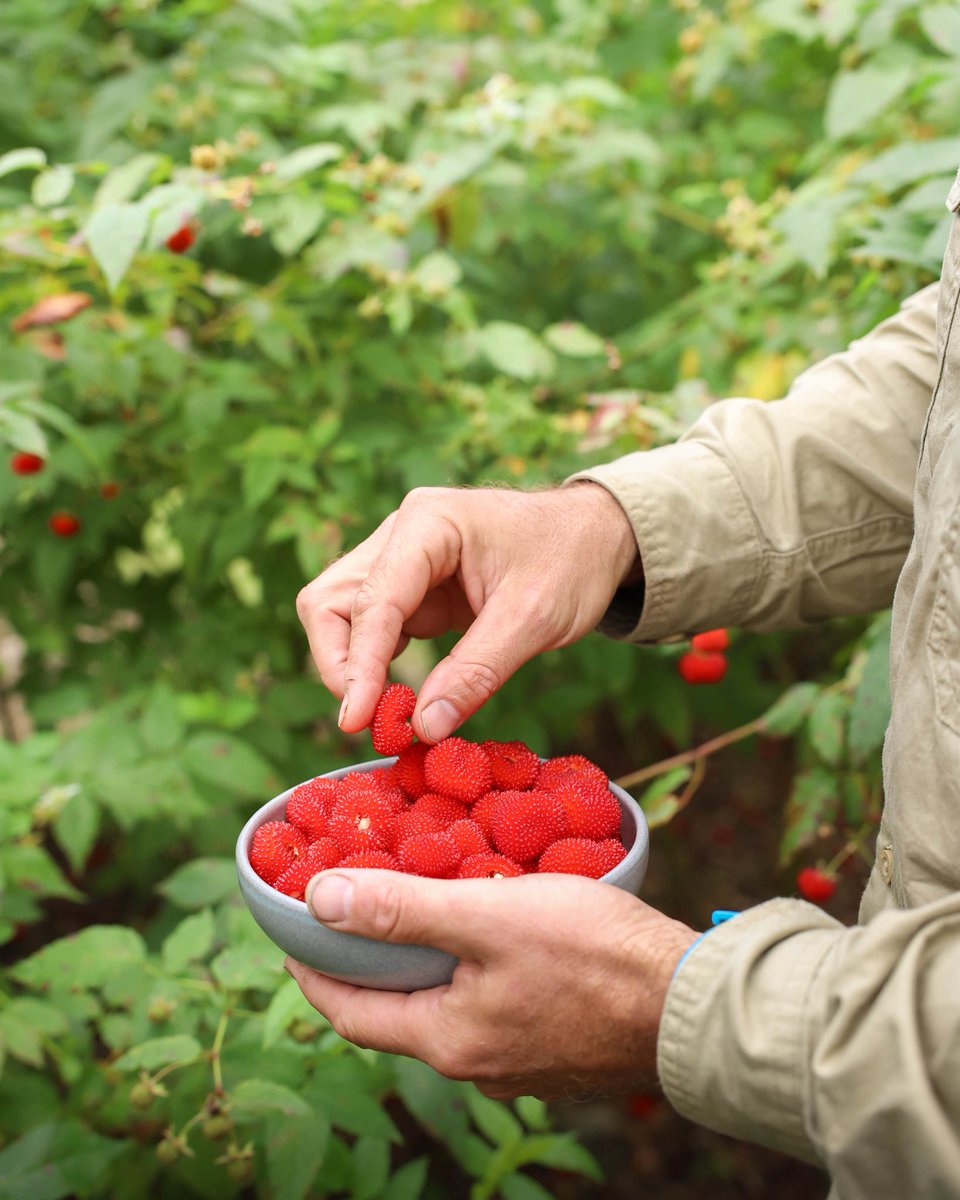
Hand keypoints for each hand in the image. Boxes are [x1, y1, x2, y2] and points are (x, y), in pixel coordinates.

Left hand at [284, 869, 696, 1100]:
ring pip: (452, 1008)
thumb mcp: (488, 916)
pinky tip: (494, 935)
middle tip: (358, 913)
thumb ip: (401, 909)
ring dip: (429, 965)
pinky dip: (476, 971)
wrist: (694, 1004)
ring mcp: (523, 1063)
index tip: (294, 936)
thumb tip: (317, 900)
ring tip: (424, 912)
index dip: (316, 971)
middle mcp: (479, 1064)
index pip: (352, 1012)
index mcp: (448, 1040)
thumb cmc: (593, 955)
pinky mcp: (561, 1050)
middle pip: (401, 1012)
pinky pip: (497, 1008)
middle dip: (373, 964)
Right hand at [296, 484, 639, 740]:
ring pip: (342, 615)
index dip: (359, 666)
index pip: (372, 600)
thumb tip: (425, 728)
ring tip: (390, 714)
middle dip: (341, 665)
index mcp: (428, 523)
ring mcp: (402, 559)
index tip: (357, 721)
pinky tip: (402, 696)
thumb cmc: (572, 560)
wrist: (598, 536)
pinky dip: (376, 665)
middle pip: (331, 601)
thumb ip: (477, 672)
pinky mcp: (413, 588)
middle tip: (370, 721)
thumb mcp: (534, 619)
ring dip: (353, 667)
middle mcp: (401, 534)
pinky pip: (373, 628)